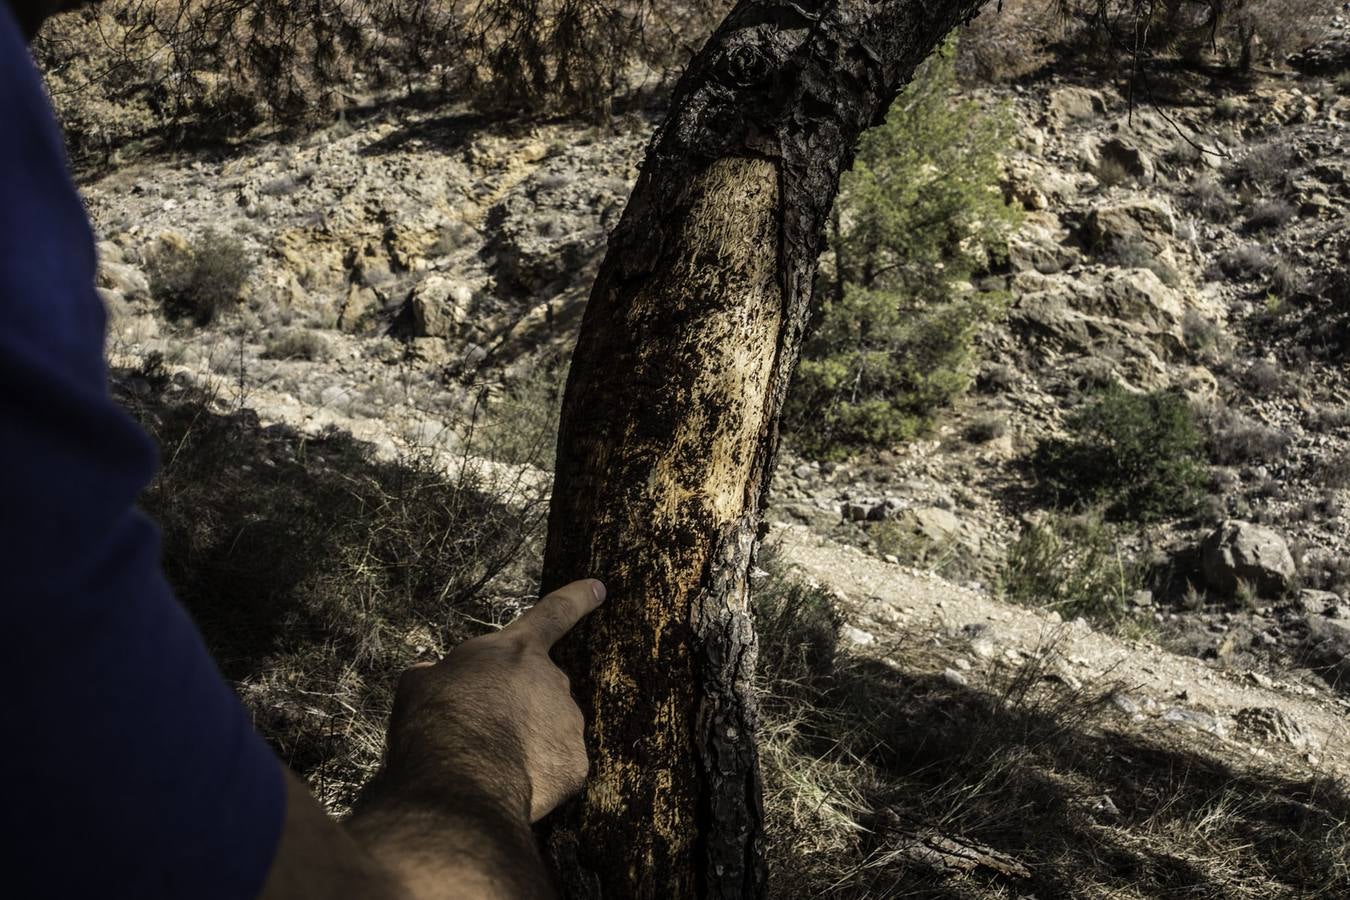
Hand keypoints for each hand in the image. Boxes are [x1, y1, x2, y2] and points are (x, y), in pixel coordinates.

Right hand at [383, 579, 604, 822]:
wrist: (459, 780)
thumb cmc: (435, 723)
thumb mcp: (420, 684)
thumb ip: (436, 674)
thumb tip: (430, 673)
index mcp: (516, 651)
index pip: (552, 613)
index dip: (576, 599)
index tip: (598, 588)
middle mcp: (552, 681)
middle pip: (542, 688)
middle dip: (521, 706)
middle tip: (484, 730)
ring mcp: (569, 723)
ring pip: (551, 730)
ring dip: (528, 742)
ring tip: (490, 762)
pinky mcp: (575, 764)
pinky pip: (557, 767)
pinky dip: (538, 775)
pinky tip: (507, 784)